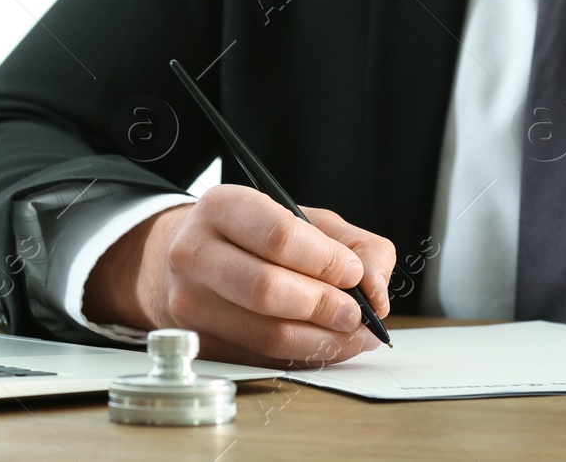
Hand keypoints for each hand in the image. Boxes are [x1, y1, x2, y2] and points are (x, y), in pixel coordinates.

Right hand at [84, 184, 394, 367]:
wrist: (189, 257)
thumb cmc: (254, 235)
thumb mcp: (304, 218)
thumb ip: (355, 244)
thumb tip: (376, 290)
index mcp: (223, 207)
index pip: (278, 236)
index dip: (325, 260)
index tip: (353, 273)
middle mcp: (195, 252)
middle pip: (266, 290)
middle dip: (324, 306)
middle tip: (356, 313)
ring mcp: (189, 302)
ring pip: (264, 333)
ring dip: (320, 340)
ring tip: (351, 334)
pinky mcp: (198, 341)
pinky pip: (260, 358)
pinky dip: (302, 356)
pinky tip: (324, 344)